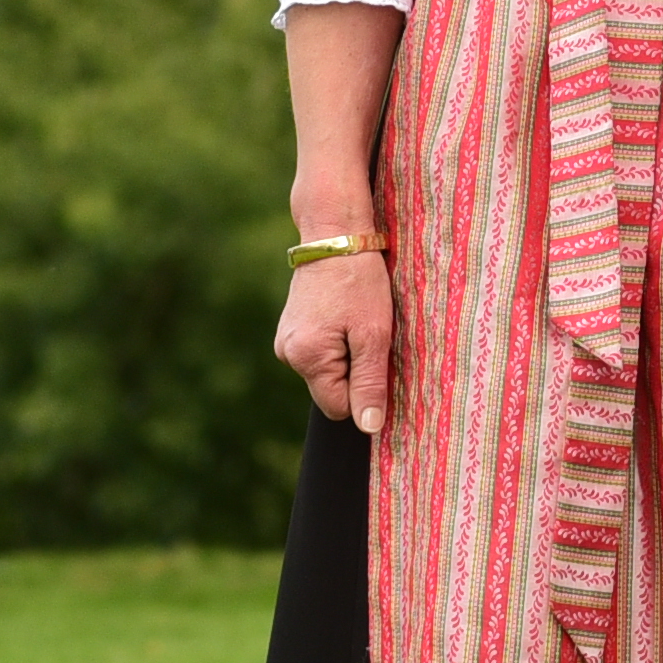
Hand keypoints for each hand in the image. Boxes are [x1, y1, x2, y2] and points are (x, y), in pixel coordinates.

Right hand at [278, 245, 399, 433]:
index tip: (375, 354)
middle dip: (355, 371)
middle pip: (331, 390)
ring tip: (356, 320)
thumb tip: (368, 428)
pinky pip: (320, 354)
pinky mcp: (291, 330)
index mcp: (307, 357)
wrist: (335, 234)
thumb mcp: (374, 334)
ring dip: (348, 355)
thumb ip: (370, 384)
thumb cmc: (358, 280)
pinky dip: (337, 342)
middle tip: (368, 333)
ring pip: (327, 372)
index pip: (340, 407)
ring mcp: (286, 341)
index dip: (364, 390)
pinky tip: (344, 316)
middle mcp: (287, 354)